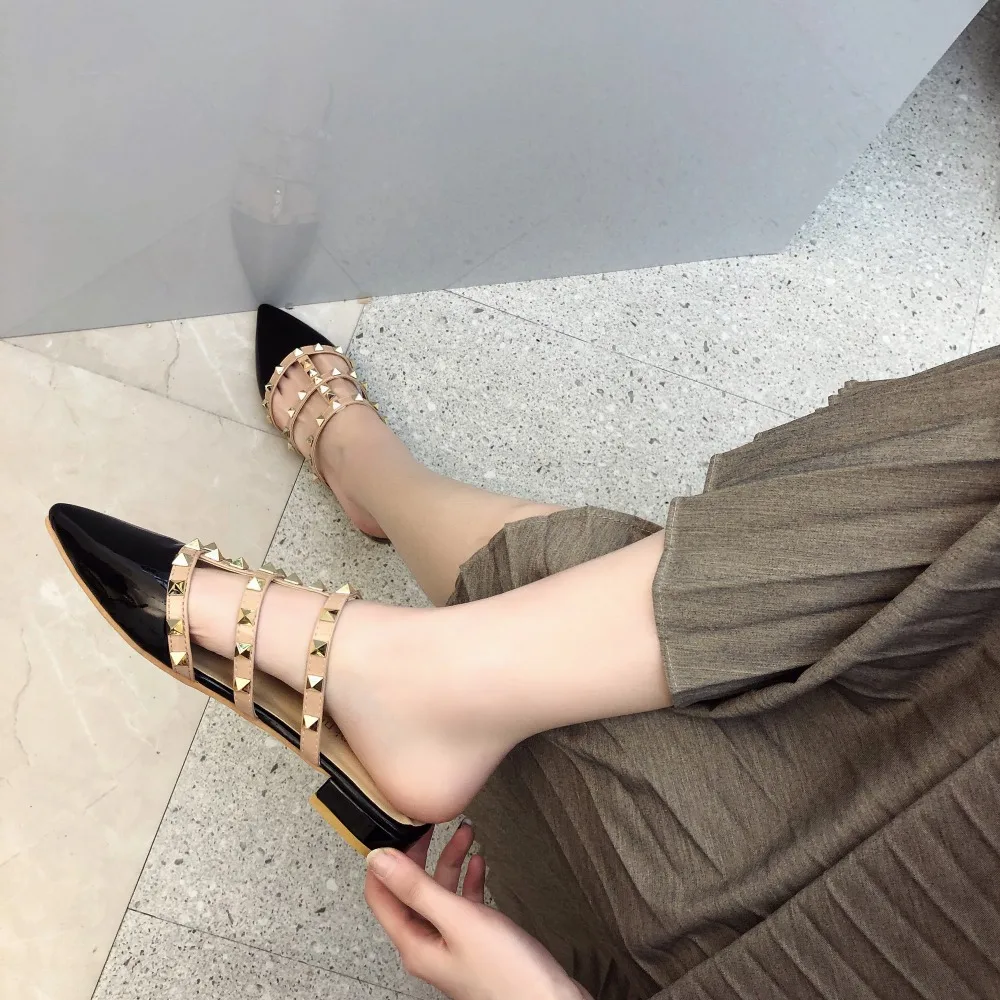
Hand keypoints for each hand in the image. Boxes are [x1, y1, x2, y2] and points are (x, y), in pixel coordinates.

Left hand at [364, 821, 590, 999]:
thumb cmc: (507, 974)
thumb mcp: (458, 920)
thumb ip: (417, 889)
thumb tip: (379, 861)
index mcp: (414, 943)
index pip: (380, 894)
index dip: (384, 860)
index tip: (396, 829)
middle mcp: (428, 945)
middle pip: (410, 890)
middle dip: (420, 854)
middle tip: (428, 825)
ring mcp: (451, 944)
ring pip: (439, 893)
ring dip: (450, 861)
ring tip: (463, 834)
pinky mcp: (474, 942)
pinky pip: (461, 904)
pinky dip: (467, 880)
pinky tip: (478, 864)